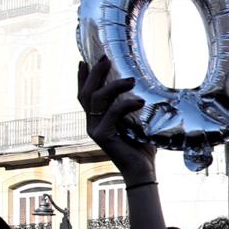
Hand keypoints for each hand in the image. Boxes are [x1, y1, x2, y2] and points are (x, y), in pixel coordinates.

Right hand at [78, 57, 155, 182]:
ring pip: (96, 99)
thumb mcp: (137, 121)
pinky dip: (125, 104)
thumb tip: (146, 87)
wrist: (142, 170)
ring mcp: (95, 129)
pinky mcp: (102, 136)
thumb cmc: (142, 146)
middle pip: (86, 93)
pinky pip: (112, 113)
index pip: (85, 94)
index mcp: (98, 118)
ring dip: (113, 86)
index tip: (85, 60)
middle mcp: (93, 123)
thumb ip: (134, 106)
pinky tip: (139, 101)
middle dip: (94, 73)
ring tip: (131, 80)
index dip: (83, 77)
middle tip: (105, 58)